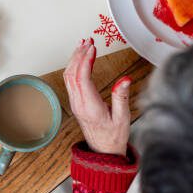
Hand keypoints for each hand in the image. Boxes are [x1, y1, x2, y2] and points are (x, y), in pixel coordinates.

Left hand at [63, 38, 131, 155]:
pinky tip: (80, 58)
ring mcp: (74, 102)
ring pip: (68, 76)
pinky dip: (74, 66)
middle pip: (72, 74)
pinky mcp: (75, 102)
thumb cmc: (114, 137)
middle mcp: (78, 103)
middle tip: (88, 40)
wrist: (103, 151)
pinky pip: (70, 81)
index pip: (82, 78)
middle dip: (79, 54)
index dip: (86, 60)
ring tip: (83, 44)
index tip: (93, 47)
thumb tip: (124, 79)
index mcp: (89, 107)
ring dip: (75, 58)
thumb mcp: (123, 118)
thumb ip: (121, 98)